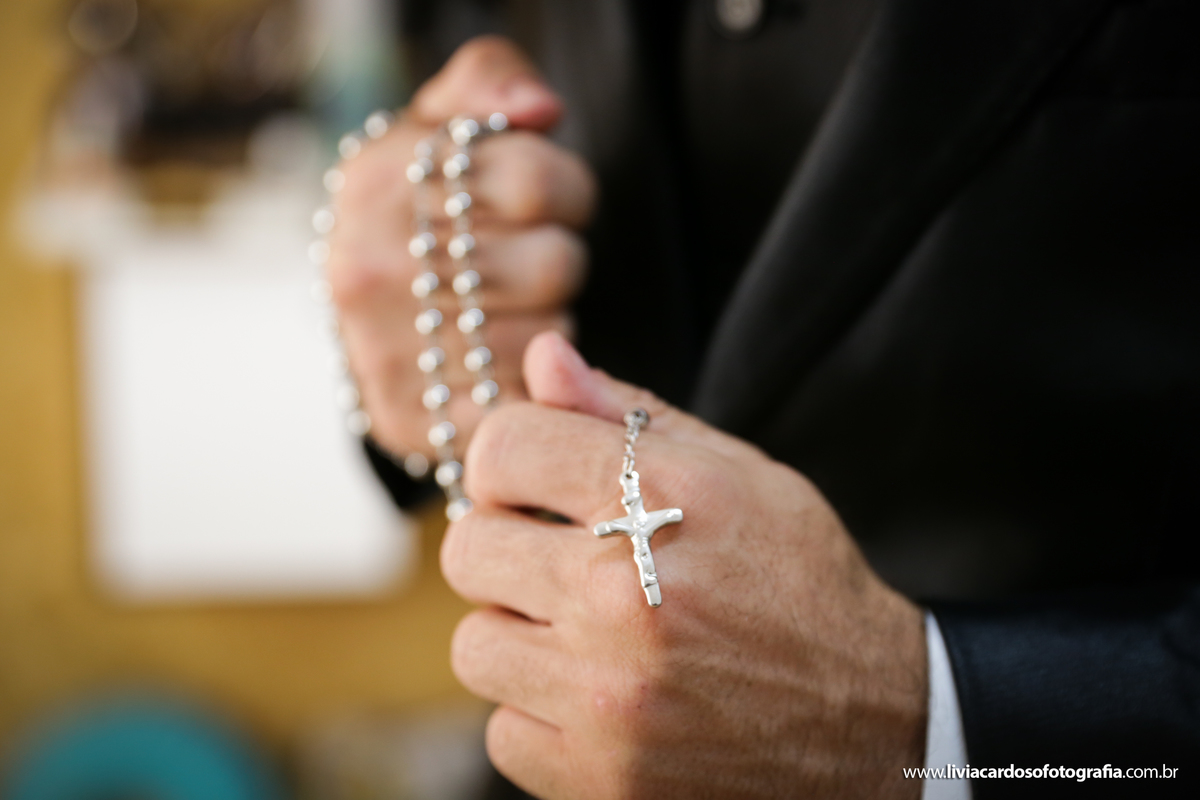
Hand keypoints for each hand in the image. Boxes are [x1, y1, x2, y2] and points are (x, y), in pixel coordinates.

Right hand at [328, 36, 595, 460]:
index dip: (566, 189)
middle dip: (560, 257)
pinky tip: (510, 358)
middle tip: (529, 261)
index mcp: (373, 183)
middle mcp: (365, 270)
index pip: (535, 180)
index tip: (545, 201)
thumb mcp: (440, 126)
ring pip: (550, 335)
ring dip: (551, 319)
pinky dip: (537, 379)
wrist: (367, 320)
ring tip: (511, 308)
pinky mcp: (413, 421)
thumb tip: (538, 109)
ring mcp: (384, 354)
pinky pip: (530, 399)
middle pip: (553, 263)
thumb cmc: (421, 211)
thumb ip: (488, 82)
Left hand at [441, 331, 927, 798]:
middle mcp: (624, 597)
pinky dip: (540, 712)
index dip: (507, 459)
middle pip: (469, 548)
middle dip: (506, 544)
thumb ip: (629, 412)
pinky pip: (503, 730)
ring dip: (519, 634)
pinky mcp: (601, 776)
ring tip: (582, 632)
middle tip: (557, 559)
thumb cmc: (799, 581)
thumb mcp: (737, 473)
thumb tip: (544, 357)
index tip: (532, 484)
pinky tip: (598, 694)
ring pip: (475, 645)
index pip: (500, 448)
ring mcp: (608, 697)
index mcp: (662, 500)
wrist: (873, 718)